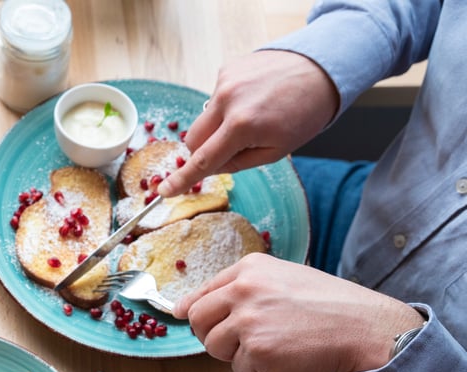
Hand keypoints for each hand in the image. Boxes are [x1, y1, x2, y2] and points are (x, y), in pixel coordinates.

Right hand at [158, 50, 337, 196]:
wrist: (320, 68)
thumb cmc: (304, 114)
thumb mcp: (276, 151)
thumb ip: (237, 163)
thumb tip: (211, 166)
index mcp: (242, 126)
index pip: (204, 160)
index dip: (183, 178)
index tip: (165, 191)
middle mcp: (227, 101)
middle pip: (194, 139)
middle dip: (204, 151)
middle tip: (230, 150)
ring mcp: (224, 81)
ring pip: (204, 119)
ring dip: (218, 127)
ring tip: (252, 117)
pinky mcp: (226, 69)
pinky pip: (215, 99)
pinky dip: (227, 106)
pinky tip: (252, 99)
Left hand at [173, 254, 425, 371]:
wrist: (366, 330)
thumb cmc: (330, 307)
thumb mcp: (284, 280)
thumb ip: (240, 289)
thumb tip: (183, 309)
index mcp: (250, 268)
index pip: (202, 291)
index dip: (191, 308)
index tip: (183, 315)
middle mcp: (244, 290)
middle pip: (197, 319)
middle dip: (211, 334)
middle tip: (238, 342)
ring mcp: (248, 321)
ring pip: (214, 347)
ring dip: (237, 354)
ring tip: (272, 346)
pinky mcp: (257, 351)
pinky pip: (239, 369)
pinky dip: (259, 370)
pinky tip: (286, 358)